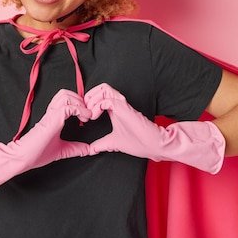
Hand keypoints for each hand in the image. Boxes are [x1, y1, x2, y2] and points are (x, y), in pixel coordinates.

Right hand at [14, 89, 92, 168]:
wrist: (23, 158)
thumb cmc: (37, 153)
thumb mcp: (62, 150)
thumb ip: (75, 148)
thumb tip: (88, 150)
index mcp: (52, 116)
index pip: (65, 99)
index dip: (78, 102)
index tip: (87, 115)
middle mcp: (51, 113)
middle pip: (66, 93)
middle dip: (80, 100)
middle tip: (87, 113)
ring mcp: (51, 115)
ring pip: (66, 96)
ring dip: (80, 103)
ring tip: (86, 115)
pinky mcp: (51, 119)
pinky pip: (67, 107)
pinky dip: (79, 110)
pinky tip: (84, 119)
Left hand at [84, 83, 224, 173]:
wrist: (153, 146)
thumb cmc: (137, 142)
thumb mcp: (112, 143)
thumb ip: (101, 144)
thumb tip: (90, 150)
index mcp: (115, 108)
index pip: (100, 93)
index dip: (89, 100)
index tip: (84, 116)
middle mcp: (118, 103)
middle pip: (101, 87)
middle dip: (89, 96)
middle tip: (85, 111)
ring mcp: (122, 105)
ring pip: (104, 89)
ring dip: (93, 100)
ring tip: (90, 114)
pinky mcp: (124, 108)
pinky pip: (107, 100)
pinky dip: (97, 106)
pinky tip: (95, 117)